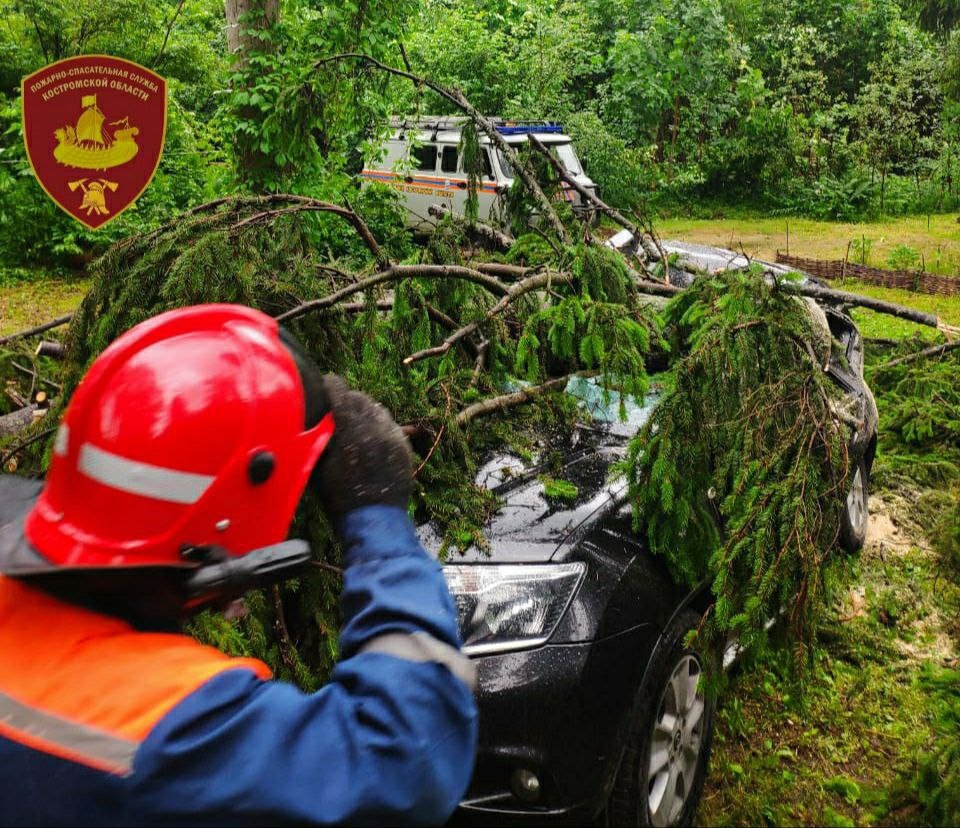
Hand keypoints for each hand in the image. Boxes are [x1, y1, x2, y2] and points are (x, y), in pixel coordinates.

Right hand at [311, 375, 411, 521]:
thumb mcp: (319, 466)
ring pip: (377, 409)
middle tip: (335, 406)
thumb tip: (314, 417)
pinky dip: (378, 426)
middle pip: (360, 398)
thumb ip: (318, 437)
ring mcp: (393, 437)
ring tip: (353, 422)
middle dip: (346, 399)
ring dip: (364, 411)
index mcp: (352, 431)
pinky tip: (369, 437)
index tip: (323, 383)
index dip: (329, 385)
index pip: (340, 391)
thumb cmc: (340, 498)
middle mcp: (376, 429)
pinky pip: (390, 426)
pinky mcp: (404, 447)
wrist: (375, 522)